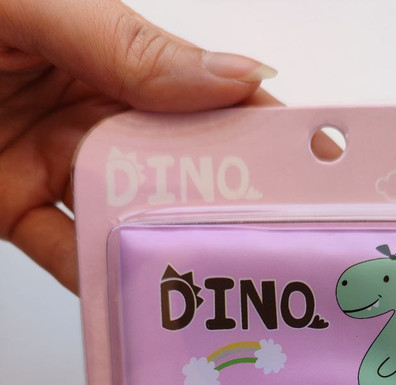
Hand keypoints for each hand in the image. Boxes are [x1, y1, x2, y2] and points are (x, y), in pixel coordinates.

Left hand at [0, 0, 275, 292]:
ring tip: (220, 275)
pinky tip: (136, 295)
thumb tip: (237, 76)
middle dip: (229, 202)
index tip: (317, 164)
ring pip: (130, 218)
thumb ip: (131, 47)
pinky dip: (98, 279)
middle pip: (178, 169)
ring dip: (170, 247)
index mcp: (115, 58)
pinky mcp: (13, 210)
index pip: (207, 97)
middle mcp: (94, 115)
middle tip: (281, 236)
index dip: (264, 128)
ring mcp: (55, 166)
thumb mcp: (41, 7)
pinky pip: (65, 254)